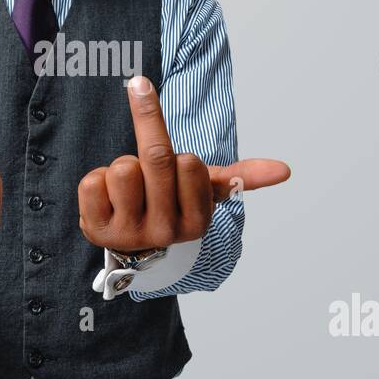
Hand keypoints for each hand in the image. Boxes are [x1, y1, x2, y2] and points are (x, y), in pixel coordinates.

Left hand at [76, 75, 290, 251]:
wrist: (131, 242)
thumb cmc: (171, 203)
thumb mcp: (206, 191)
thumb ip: (242, 176)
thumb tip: (285, 170)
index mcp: (197, 223)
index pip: (189, 163)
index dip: (180, 158)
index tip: (176, 170)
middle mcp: (165, 233)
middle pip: (157, 158)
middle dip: (150, 136)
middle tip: (146, 135)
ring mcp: (128, 234)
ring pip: (124, 168)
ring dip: (124, 166)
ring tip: (130, 187)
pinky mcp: (94, 229)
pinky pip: (93, 181)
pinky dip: (97, 180)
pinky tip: (108, 198)